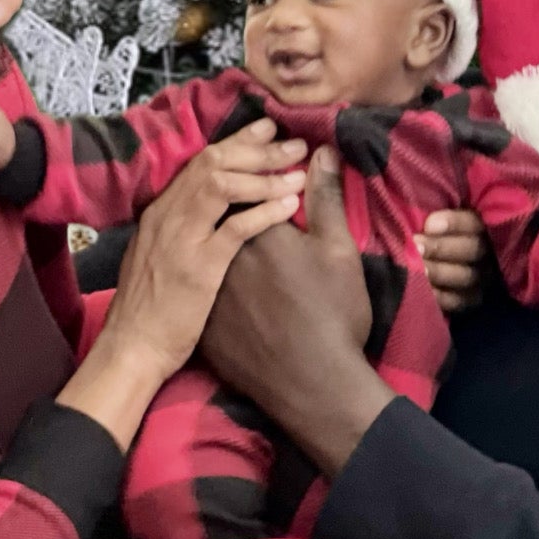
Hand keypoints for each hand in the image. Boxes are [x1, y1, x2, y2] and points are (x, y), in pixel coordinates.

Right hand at [58, 117, 306, 449]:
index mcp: (160, 212)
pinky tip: (290, 206)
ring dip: (264, 173)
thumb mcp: (154, 257)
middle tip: (290, 138)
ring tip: (297, 169)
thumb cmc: (148, 311)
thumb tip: (202, 208)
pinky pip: (236, 228)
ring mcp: (183, 240)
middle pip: (213, 163)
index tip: (264, 130)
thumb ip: (177, 228)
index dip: (235, 142)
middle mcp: (169, 217)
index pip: (199, 162)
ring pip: (223, 185)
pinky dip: (265, 211)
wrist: (131, 350)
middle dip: (255, 147)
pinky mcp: (200, 268)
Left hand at [199, 146, 393, 477]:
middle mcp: (221, 253)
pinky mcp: (204, 321)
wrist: (312, 388)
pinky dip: (208, 268)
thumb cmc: (334, 316)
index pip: (244, 183)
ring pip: (204, 246)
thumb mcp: (338, 251)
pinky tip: (222, 269)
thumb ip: (326, 197)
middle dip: (234, 188)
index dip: (256, 167)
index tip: (270, 158)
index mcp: (256, 230)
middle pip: (217, 208)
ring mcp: (208, 289)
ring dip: (217, 228)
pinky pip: (200, 286)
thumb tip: (322, 151)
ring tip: (244, 231)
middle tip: (255, 189)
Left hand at [414, 207, 488, 312]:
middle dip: (441, 247)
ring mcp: (480, 277)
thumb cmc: (428, 233)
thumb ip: (429, 210)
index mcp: (478, 225)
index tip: (429, 224)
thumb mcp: (432, 219)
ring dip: (439, 271)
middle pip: (472, 249)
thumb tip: (414, 204)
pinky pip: (459, 301)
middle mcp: (485, 251)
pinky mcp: (470, 299)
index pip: (473, 222)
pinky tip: (422, 289)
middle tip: (416, 245)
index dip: (453, 222)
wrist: (428, 264)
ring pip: (467, 275)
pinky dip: (440, 296)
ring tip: (417, 268)